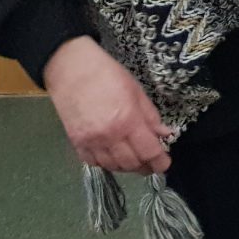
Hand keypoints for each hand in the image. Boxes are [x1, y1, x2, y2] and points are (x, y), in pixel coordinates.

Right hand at [44, 36, 172, 175]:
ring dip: (127, 166)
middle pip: (131, 163)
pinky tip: (114, 156)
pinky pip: (94, 163)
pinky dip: (106, 163)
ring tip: (135, 159)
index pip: (148, 152)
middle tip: (151, 161)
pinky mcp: (76, 143)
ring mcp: (90, 142)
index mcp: (128, 121)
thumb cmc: (109, 76)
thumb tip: (165, 135)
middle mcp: (109, 137)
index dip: (159, 162)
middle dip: (145, 166)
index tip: (165, 164)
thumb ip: (151, 117)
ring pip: (112, 166)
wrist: (72, 72)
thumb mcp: (138, 92)